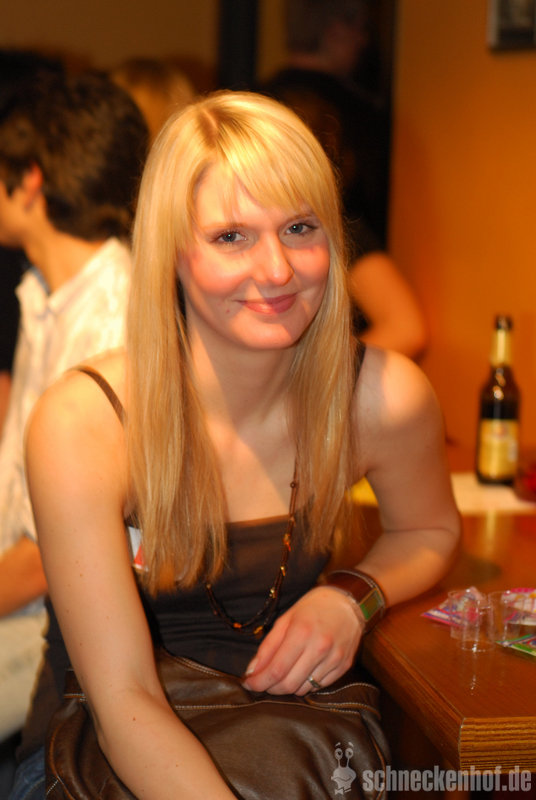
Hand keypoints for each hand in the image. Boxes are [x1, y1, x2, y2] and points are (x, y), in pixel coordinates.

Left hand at [242, 586, 363, 695]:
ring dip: (287, 688)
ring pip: (303, 689)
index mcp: (302, 632)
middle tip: (262, 683)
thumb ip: (268, 646)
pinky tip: (300, 673)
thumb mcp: (285, 619)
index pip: (276, 670)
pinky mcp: (344, 666)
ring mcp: (334, 658)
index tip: (248, 684)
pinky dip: (305, 685)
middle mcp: (320, 647)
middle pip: (289, 684)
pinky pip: (319, 686)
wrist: (347, 602)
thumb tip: (252, 671)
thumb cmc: (313, 608)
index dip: (259, 682)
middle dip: (270, 688)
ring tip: (281, 676)